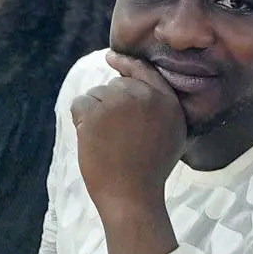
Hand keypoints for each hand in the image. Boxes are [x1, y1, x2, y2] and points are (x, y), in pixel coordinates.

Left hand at [71, 53, 186, 213]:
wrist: (132, 195)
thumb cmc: (151, 171)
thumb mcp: (173, 134)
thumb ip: (161, 107)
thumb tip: (138, 87)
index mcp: (166, 101)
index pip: (143, 70)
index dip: (125, 63)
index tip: (111, 58)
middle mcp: (144, 95)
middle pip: (116, 84)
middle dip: (110, 104)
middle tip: (115, 135)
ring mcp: (119, 102)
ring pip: (96, 94)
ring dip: (95, 114)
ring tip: (107, 141)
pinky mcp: (96, 112)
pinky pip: (80, 104)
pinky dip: (80, 120)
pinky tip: (92, 139)